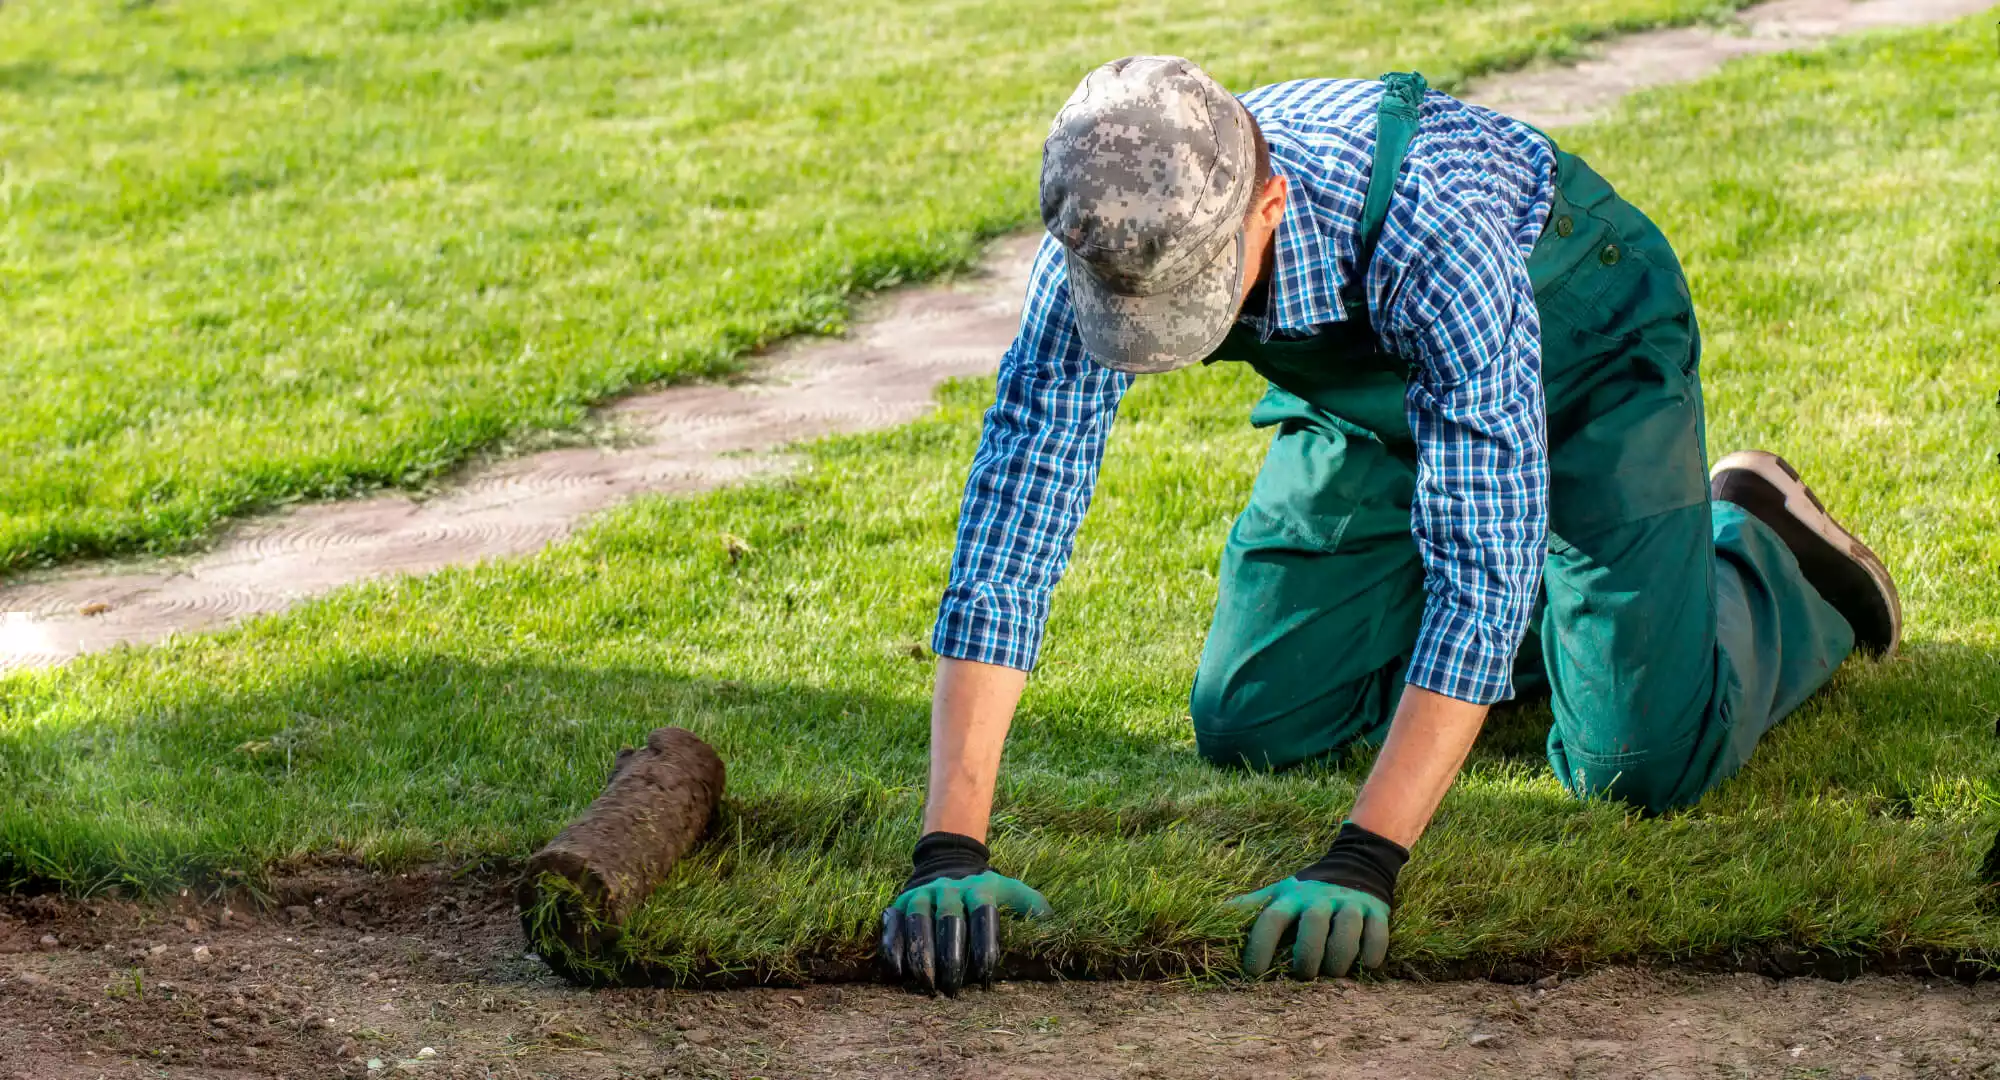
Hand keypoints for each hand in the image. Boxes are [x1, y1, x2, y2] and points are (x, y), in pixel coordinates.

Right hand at [879, 833, 1049, 994]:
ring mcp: (920, 894)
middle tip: (953, 989)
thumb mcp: (1011, 891)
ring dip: (922, 956)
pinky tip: (899, 973)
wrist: (947, 865)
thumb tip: (1052, 925)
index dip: (984, 944)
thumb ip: (1032, 905)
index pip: (983, 913)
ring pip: (918, 922)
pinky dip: (893, 948)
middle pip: (948, 919)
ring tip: (928, 985)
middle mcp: (947, 888)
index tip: (985, 975)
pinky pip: (892, 926)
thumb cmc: (985, 891)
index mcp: (979, 887)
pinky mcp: (898, 904)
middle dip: (951, 956)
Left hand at [1230, 878, 1389, 978]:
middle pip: (1312, 926)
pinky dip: (1372, 952)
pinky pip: (1377, 933)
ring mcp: (1350, 903)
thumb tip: (1213, 915)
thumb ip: (1251, 906)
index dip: (1259, 945)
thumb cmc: (1309, 891)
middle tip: (1304, 975)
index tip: (1252, 972)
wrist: (1356, 865)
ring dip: (1338, 958)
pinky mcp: (1377, 911)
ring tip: (1333, 973)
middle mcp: (1320, 899)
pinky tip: (1366, 964)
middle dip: (1307, 956)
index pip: (1272, 919)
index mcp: (1293, 897)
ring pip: (1346, 930)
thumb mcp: (1280, 893)